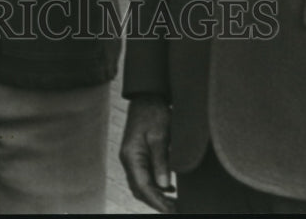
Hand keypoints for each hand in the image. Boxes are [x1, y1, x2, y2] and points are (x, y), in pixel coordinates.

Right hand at [120, 94, 175, 213]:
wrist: (147, 97)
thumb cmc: (154, 113)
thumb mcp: (160, 136)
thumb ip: (161, 161)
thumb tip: (164, 186)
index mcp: (131, 155)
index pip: (142, 186)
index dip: (157, 202)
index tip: (172, 211)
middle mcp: (129, 159)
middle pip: (140, 189)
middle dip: (157, 203)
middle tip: (176, 210)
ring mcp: (132, 157)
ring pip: (141, 185)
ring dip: (156, 196)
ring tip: (175, 204)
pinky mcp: (138, 155)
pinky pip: (144, 176)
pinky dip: (156, 186)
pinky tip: (169, 189)